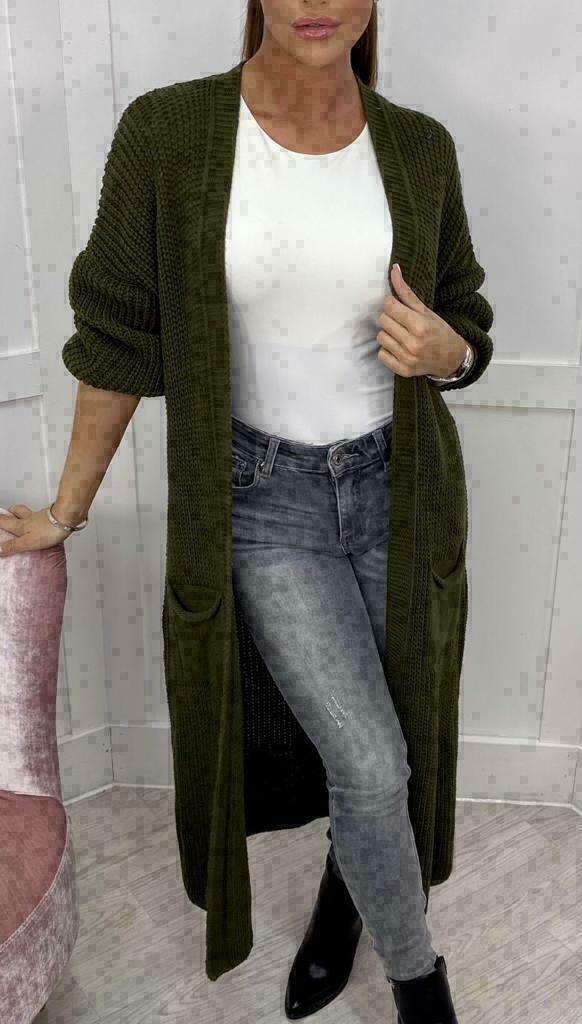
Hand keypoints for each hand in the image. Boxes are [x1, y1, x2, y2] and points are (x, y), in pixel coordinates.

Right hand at [0, 504, 72, 556]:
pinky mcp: (51, 516)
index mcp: (20, 525)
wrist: (67, 518)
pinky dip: (36, 518)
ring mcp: (40, 516)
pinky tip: (40, 523)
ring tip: (19, 518)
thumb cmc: (48, 530)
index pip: (3, 521)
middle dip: (8, 513)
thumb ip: (13, 546)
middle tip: (5, 516)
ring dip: (21, 513)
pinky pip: (40, 515)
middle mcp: (28, 518)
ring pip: (27, 512)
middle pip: (14, 511)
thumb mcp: (28, 542)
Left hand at [376, 264, 466, 378]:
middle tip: (402, 322)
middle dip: (390, 318)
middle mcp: (413, 343)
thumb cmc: (438, 331)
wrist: (451, 358)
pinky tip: (399, 348)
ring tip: (401, 335)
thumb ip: (406, 291)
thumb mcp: (426, 310)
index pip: (389, 306)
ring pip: (380, 338)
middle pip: (383, 321)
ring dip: (388, 334)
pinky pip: (381, 355)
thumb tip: (393, 268)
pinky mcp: (402, 370)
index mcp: (420, 325)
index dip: (392, 304)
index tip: (399, 308)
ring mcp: (407, 358)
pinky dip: (387, 350)